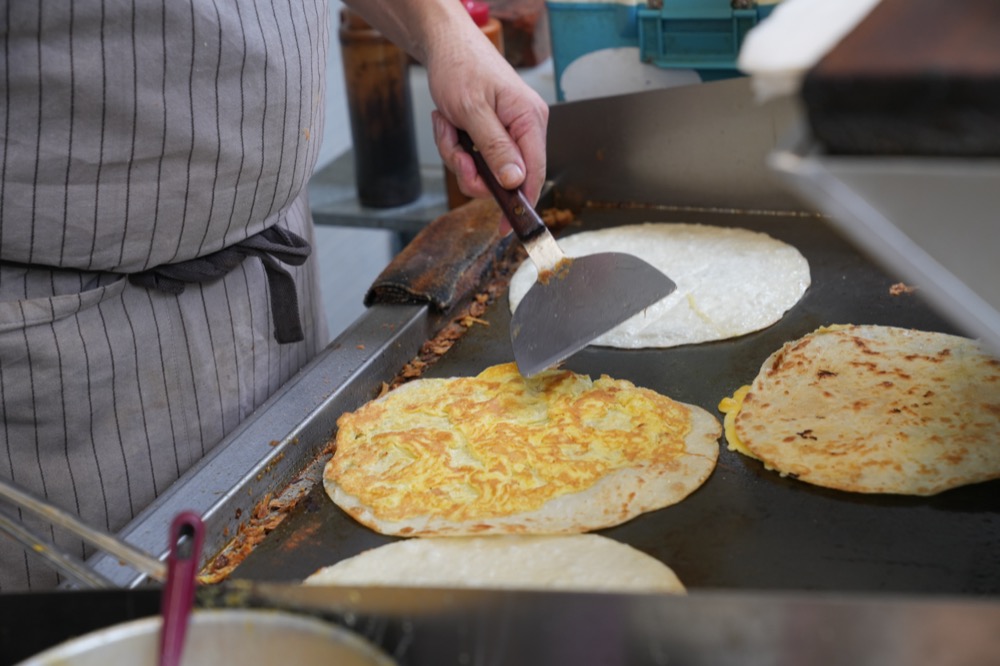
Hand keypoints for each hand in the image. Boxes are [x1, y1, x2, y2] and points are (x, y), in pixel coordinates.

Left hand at [344, 0, 548, 227]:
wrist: (444, 45)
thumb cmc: (460, 67)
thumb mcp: (473, 111)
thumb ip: (495, 148)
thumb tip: (515, 181)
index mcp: (529, 119)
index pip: (535, 173)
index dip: (521, 203)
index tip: (505, 227)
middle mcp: (525, 127)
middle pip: (505, 177)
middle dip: (473, 172)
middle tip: (456, 155)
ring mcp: (508, 131)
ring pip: (484, 170)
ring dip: (458, 156)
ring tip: (448, 127)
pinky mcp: (491, 133)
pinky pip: (473, 157)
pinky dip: (455, 145)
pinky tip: (448, 123)